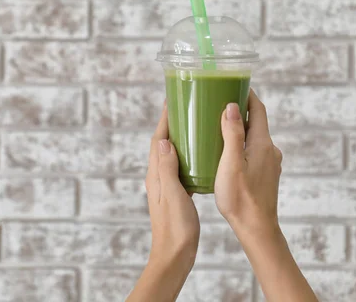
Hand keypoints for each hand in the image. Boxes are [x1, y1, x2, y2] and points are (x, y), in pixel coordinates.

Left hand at [146, 103, 199, 270]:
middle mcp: (157, 177)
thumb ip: (167, 169)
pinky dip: (187, 155)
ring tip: (193, 126)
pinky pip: (180, 167)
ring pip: (171, 155)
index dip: (164, 120)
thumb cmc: (175, 227)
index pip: (158, 140)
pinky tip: (200, 156)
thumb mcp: (172, 195)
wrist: (175, 254)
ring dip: (179, 139)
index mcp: (155, 175)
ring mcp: (165, 185)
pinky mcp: (175, 193)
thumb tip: (165, 141)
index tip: (171, 102)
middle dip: (171, 124)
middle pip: (163, 143)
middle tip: (184, 108)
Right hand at [214, 89, 282, 234]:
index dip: (247, 94)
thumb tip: (232, 105)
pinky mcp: (264, 174)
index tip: (232, 83)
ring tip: (216, 126)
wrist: (256, 229)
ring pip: (253, 138)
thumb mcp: (231, 163)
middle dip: (238, 110)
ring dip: (238, 128)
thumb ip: (233, 134)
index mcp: (263, 144)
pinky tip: (223, 152)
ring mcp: (268, 163)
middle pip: (256, 122)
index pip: (258, 109)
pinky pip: (251, 151)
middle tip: (217, 103)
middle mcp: (270, 150)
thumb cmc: (241, 198)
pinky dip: (239, 144)